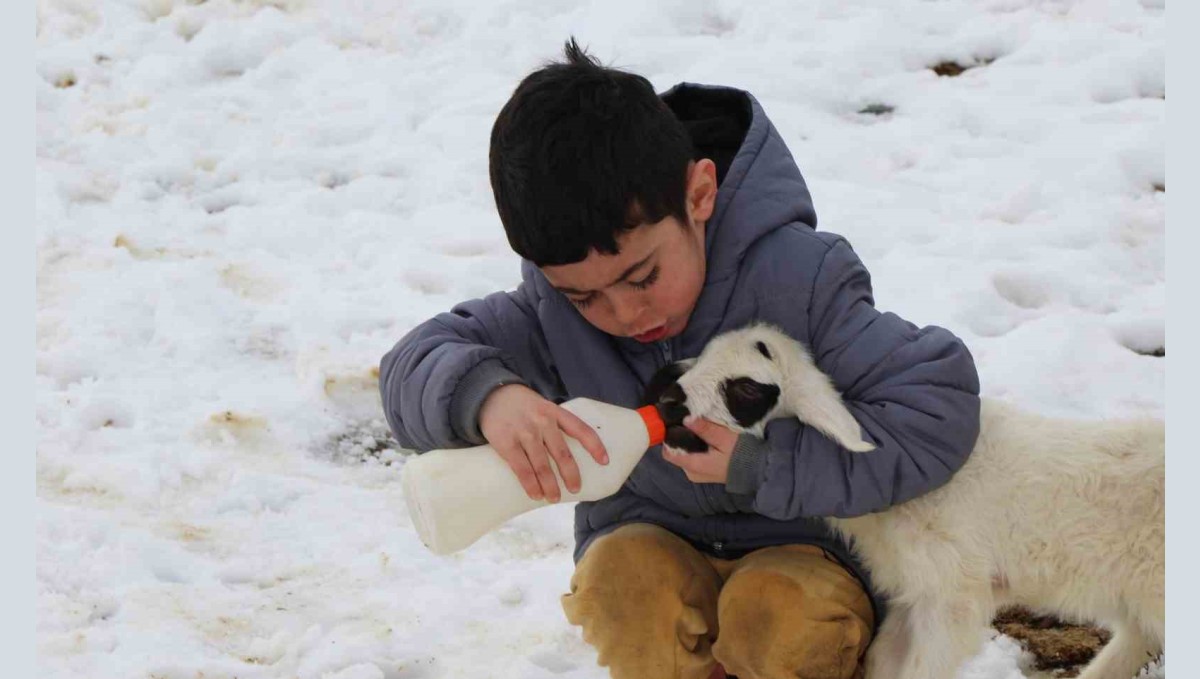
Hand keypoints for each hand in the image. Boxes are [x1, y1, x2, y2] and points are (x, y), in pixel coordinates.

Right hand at [478, 384, 608, 502]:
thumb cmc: (522, 406)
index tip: (605, 462)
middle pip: (562, 453)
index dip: (595, 446)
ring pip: (542, 465)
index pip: (581, 429)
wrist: (491, 394)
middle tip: (575, 489)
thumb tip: (568, 456)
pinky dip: (530, 484)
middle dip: (571, 474)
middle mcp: (543, 421)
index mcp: (555, 412)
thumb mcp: (543, 407)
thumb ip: (555, 425)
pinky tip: (535, 494)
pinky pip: (521, 468)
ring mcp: (525, 432)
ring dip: (550, 485)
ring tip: (554, 497)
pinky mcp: (506, 442)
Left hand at [662, 416, 739, 483]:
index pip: (668, 453)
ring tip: (697, 426)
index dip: (668, 437)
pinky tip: (705, 437)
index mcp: (693, 465)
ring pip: (685, 454)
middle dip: (679, 437)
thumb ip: (705, 429)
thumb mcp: (723, 437)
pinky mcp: (707, 472)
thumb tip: (686, 419)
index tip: (672, 422)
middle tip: (687, 420)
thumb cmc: (741, 453)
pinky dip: (696, 447)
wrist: (759, 469)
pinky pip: (694, 457)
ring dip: (688, 441)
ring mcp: (699, 474)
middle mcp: (692, 473)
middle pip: (676, 452)